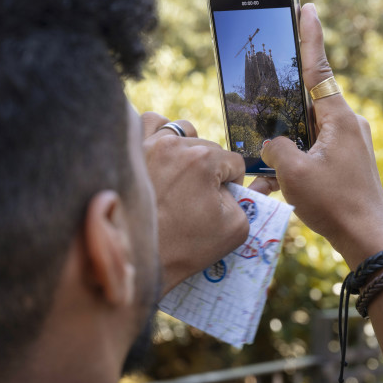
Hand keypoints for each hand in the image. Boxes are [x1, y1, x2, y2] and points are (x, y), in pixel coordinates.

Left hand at [141, 113, 274, 293]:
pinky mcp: (129, 150)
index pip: (233, 162)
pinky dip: (158, 132)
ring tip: (181, 173)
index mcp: (204, 159)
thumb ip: (251, 199)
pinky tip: (161, 152)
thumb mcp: (234, 229)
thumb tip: (252, 184)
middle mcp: (174, 144)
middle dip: (209, 169)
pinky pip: (149, 123)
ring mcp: (148, 144)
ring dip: (187, 147)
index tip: (220, 202)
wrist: (138, 259)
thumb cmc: (185, 246)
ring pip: (180, 130)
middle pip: (208, 147)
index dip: (233, 184)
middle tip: (198, 198)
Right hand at [260, 4, 382, 269]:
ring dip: (286, 149)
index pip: (319, 69)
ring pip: (307, 134)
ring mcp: (350, 145)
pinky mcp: (347, 163)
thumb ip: (275, 148)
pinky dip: (296, 166)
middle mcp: (348, 125)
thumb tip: (273, 144)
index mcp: (339, 119)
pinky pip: (314, 153)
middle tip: (264, 107)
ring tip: (269, 174)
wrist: (369, 241)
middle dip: (283, 111)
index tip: (308, 9)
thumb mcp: (293, 173)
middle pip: (307, 105)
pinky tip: (278, 188)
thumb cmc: (335, 204)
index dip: (311, 38)